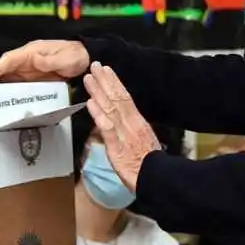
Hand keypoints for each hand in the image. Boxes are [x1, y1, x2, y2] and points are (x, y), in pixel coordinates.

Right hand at [0, 39, 89, 83]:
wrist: (85, 59)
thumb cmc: (75, 55)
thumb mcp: (66, 57)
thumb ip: (51, 60)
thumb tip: (34, 61)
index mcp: (31, 52)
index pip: (9, 60)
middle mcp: (25, 60)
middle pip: (2, 68)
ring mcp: (27, 70)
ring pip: (5, 76)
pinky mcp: (30, 79)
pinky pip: (14, 84)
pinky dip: (3, 89)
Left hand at [84, 62, 160, 191]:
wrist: (156, 179)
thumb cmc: (149, 164)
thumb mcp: (142, 141)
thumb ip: (129, 130)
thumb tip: (118, 121)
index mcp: (138, 122)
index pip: (125, 97)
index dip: (114, 83)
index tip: (106, 70)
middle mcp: (131, 124)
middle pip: (117, 98)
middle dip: (105, 81)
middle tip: (94, 65)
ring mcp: (124, 134)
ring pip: (110, 108)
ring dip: (98, 92)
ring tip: (89, 78)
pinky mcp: (116, 147)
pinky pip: (106, 128)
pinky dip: (99, 114)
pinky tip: (90, 103)